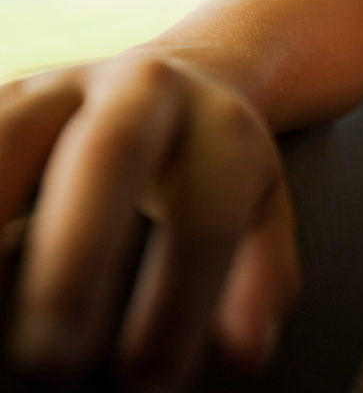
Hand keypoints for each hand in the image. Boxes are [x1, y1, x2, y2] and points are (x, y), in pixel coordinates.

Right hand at [0, 51, 299, 390]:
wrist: (175, 77)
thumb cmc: (215, 168)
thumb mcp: (259, 211)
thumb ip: (260, 278)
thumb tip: (246, 353)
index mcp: (219, 121)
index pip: (209, 209)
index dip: (180, 296)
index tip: (151, 384)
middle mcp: (140, 88)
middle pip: (111, 150)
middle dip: (77, 254)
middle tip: (51, 363)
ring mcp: (62, 85)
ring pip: (12, 135)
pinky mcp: (4, 97)